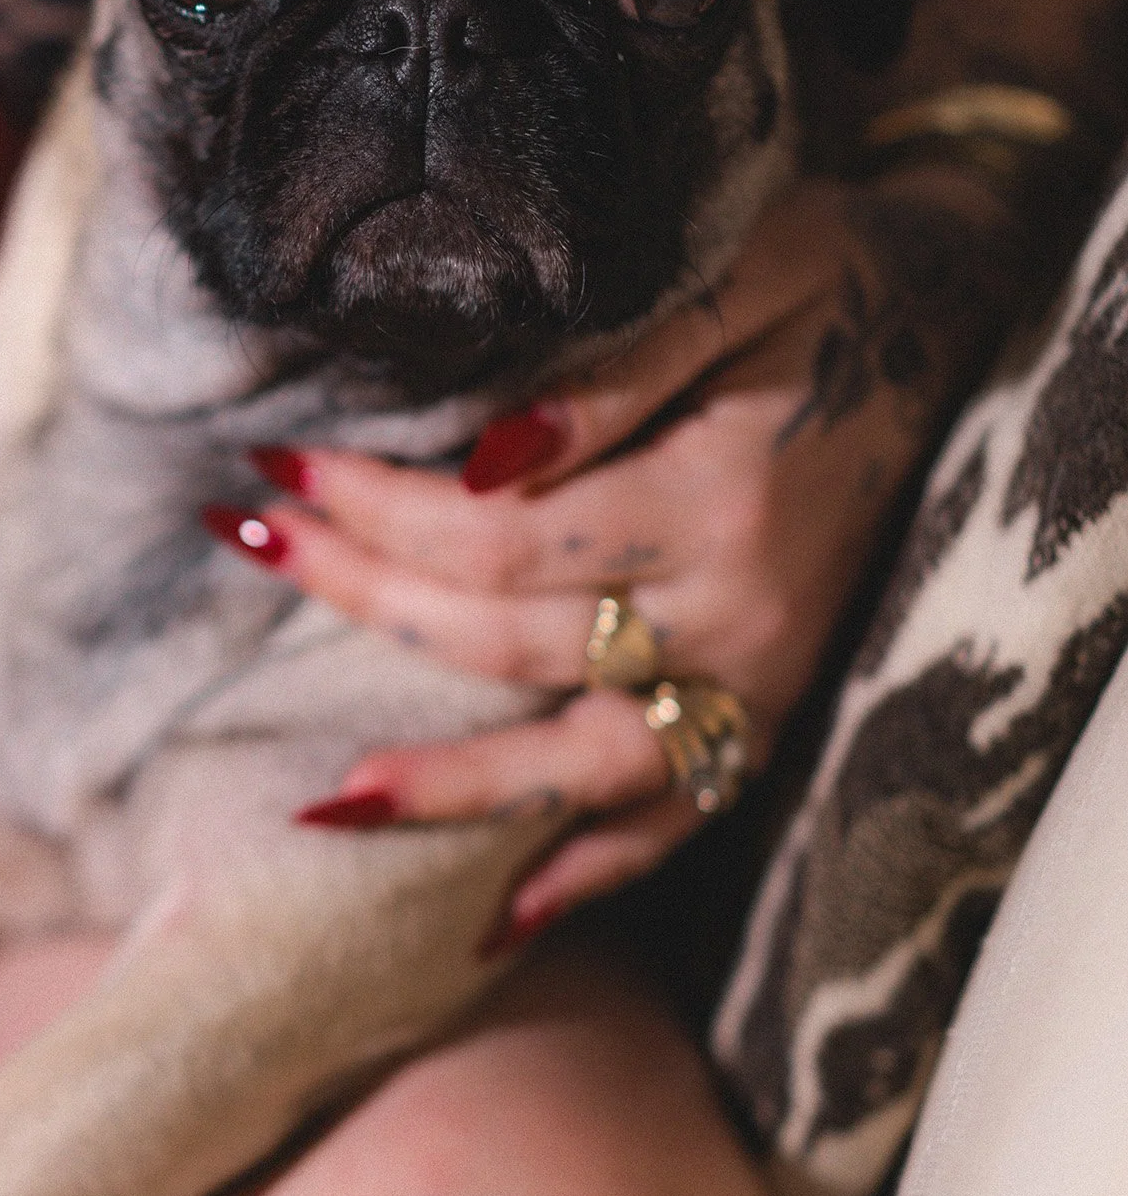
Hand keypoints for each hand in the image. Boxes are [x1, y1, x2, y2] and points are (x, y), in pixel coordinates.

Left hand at [225, 175, 1003, 941]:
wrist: (946, 325)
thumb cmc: (824, 282)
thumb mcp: (738, 273)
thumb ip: (617, 371)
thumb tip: (486, 458)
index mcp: (720, 502)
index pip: (502, 537)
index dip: (379, 511)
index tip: (281, 470)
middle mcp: (737, 617)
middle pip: (508, 644)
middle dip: (364, 597)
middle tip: (249, 539)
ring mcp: (755, 684)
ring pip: (575, 768)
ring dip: (446, 791)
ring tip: (322, 808)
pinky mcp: (768, 716)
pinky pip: (671, 825)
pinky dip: (585, 877)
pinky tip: (494, 922)